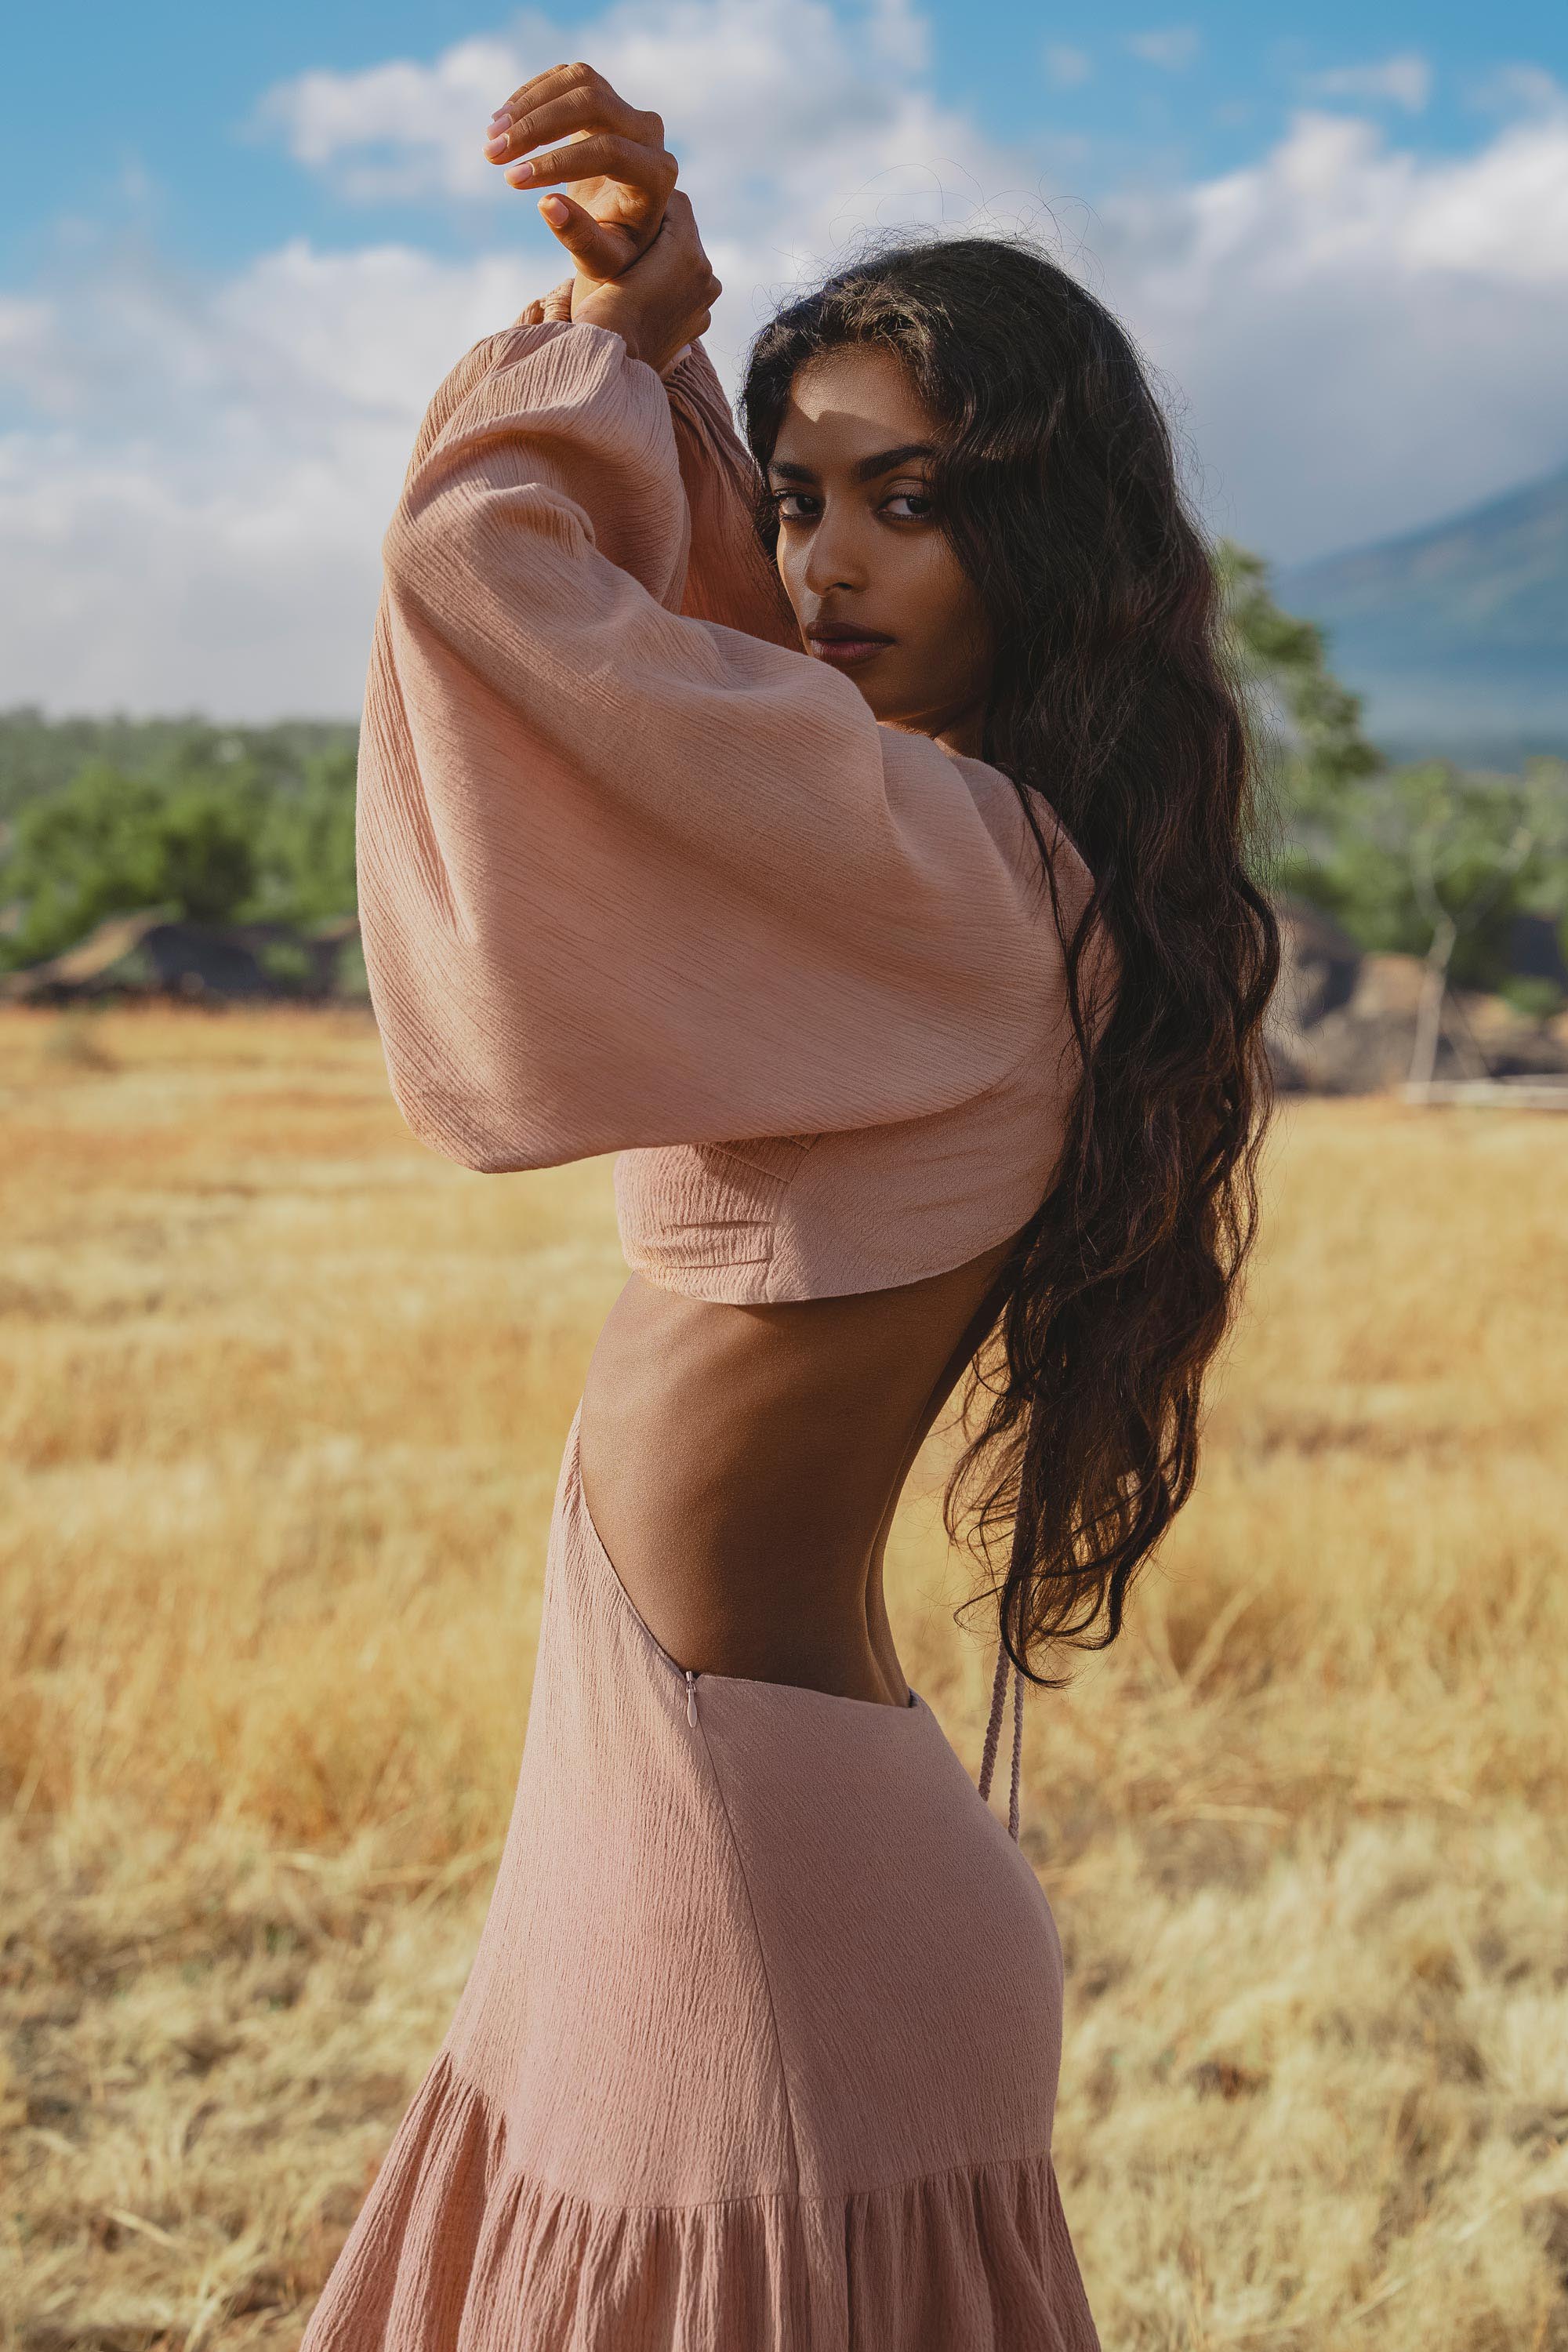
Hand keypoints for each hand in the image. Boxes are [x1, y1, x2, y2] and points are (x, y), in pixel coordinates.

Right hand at [483, 61, 675, 281]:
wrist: (625, 225)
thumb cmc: (615, 250)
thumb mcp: (602, 260)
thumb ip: (582, 239)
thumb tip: (548, 205)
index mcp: (657, 174)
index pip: (608, 151)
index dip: (558, 162)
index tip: (512, 180)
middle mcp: (649, 133)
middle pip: (592, 104)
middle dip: (537, 126)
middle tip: (492, 153)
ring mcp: (628, 109)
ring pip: (578, 81)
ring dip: (528, 103)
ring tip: (491, 137)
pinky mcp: (606, 95)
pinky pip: (567, 78)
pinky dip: (531, 95)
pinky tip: (502, 120)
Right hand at [567, 192, 720, 375]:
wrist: (608, 367)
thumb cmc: (599, 312)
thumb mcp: (600, 259)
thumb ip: (620, 226)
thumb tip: (579, 203)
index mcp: (689, 252)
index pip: (676, 203)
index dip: (649, 202)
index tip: (626, 210)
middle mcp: (706, 276)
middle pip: (682, 235)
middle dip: (658, 234)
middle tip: (627, 239)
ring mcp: (704, 304)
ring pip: (684, 265)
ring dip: (664, 263)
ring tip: (634, 272)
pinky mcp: (697, 327)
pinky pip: (684, 295)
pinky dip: (668, 292)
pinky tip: (644, 299)